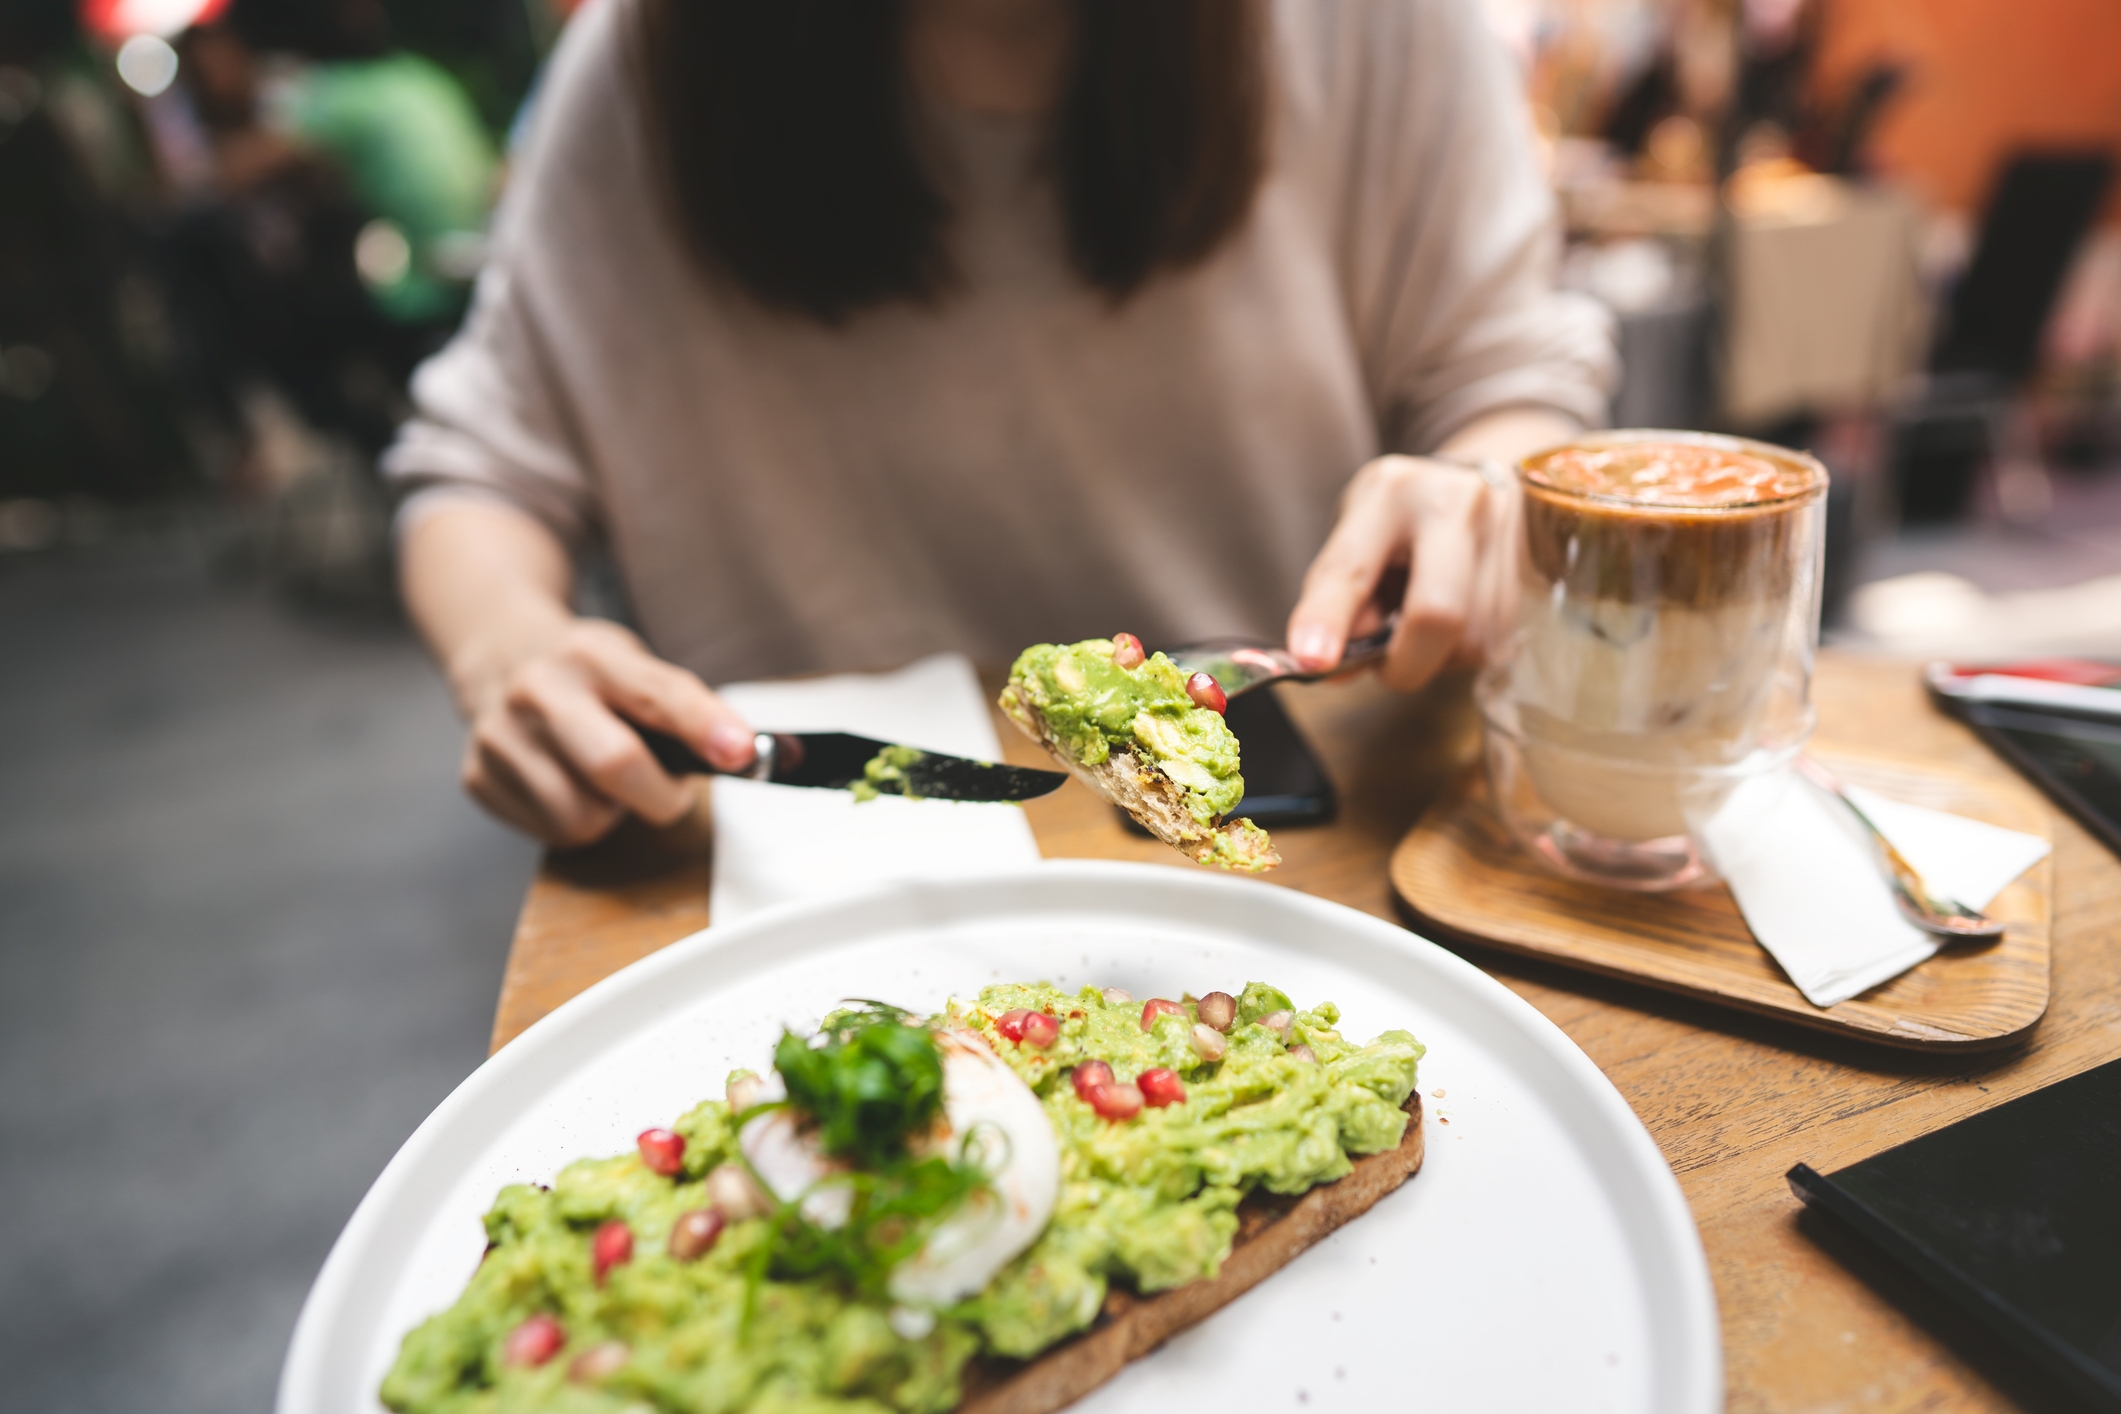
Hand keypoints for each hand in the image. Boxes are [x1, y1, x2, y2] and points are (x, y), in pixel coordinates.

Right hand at [458, 618, 756, 846]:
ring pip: (584, 818)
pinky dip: (575, 821)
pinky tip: (568, 786)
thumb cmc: (587, 673)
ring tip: (603, 781)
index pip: (658, 695)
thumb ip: (686, 709)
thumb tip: (748, 757)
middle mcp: (538, 690)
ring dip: (611, 813)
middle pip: (614, 765)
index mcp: (591, 655)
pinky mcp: (478, 779)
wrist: (498, 656)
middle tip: (669, 794)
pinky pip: (553, 833)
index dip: (705, 727)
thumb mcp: (636, 665)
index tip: (741, 754)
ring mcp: (500, 737)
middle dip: (659, 796)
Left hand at [1285, 453, 1518, 692]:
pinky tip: (1449, 621)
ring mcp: (1503, 535)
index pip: (1353, 569)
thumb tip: (1328, 667)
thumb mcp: (1354, 537)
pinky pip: (1491, 644)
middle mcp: (1457, 505)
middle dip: (1404, 663)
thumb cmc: (1397, 518)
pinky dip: (1457, 650)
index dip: (1328, 620)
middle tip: (1384, 668)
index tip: (1308, 661)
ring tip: (1417, 619)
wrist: (1469, 484)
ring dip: (1432, 656)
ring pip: (1469, 641)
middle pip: (1438, 613)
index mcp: (1393, 491)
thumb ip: (1337, 598)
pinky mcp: (1531, 571)